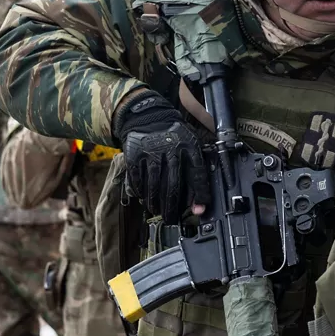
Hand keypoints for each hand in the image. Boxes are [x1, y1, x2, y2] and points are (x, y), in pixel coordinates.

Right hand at [114, 92, 209, 219]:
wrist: (148, 116)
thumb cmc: (174, 137)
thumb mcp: (190, 146)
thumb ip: (196, 173)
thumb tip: (199, 207)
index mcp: (189, 146)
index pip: (197, 173)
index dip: (199, 194)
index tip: (198, 211)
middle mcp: (171, 148)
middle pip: (173, 185)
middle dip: (172, 207)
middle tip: (171, 219)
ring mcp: (151, 151)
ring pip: (154, 185)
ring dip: (155, 203)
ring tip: (157, 211)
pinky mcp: (134, 154)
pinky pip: (137, 180)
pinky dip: (141, 192)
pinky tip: (144, 198)